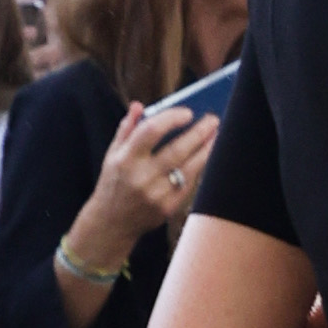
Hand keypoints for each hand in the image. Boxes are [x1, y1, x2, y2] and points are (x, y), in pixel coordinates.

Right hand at [69, 93, 217, 278]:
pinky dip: (199, 169)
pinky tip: (207, 157)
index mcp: (125, 158)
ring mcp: (156, 194)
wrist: (111, 222)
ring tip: (217, 136)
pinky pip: (189, 184)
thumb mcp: (112, 154)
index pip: (151, 131)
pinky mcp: (167, 208)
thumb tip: (139, 106)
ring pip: (189, 168)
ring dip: (206, 151)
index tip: (188, 112)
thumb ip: (127, 129)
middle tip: (214, 120)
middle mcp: (141, 176)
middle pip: (177, 150)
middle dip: (199, 133)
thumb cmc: (114, 182)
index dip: (172, 118)